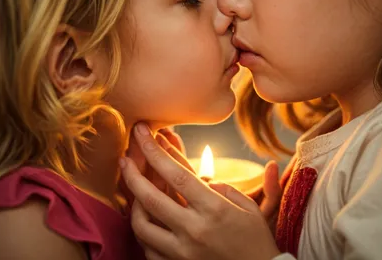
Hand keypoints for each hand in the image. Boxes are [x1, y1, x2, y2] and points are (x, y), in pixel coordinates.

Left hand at [120, 123, 280, 259]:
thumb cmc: (256, 241)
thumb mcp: (248, 207)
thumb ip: (222, 188)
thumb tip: (200, 177)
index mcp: (214, 209)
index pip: (177, 175)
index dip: (156, 152)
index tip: (143, 134)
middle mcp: (194, 230)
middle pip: (151, 198)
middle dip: (133, 172)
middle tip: (124, 156)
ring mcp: (182, 253)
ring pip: (142, 225)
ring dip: (134, 202)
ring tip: (134, 187)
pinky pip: (147, 248)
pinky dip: (143, 230)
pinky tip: (144, 215)